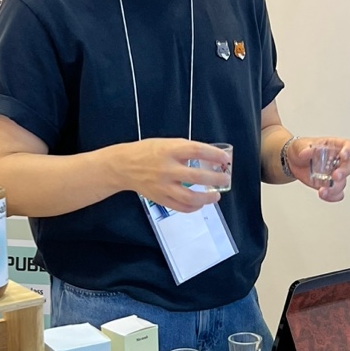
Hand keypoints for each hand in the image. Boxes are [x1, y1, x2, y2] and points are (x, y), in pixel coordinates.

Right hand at [114, 138, 229, 212]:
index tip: (225, 159)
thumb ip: (185, 150)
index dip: (214, 155)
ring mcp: (163, 186)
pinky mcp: (160, 198)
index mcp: (169, 150)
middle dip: (216, 178)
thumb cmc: (148, 152)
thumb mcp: (167, 144)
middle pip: (197, 176)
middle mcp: (167, 169)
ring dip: (207, 198)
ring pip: (190, 197)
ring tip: (216, 195)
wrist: (124, 166)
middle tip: (225, 179)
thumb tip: (210, 159)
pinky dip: (194, 207)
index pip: (197, 151)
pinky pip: (180, 207)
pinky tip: (200, 204)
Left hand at [284, 136, 349, 201]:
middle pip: (349, 166)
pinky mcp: (329, 185)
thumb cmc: (301, 149)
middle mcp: (337, 160)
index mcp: (334, 146)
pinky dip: (332, 196)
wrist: (292, 162)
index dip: (348, 150)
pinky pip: (336, 193)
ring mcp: (334, 173)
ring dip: (335, 188)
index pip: (348, 145)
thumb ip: (304, 149)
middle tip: (335, 176)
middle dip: (344, 172)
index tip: (343, 155)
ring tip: (323, 190)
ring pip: (343, 182)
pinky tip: (324, 195)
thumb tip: (305, 153)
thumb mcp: (300, 145)